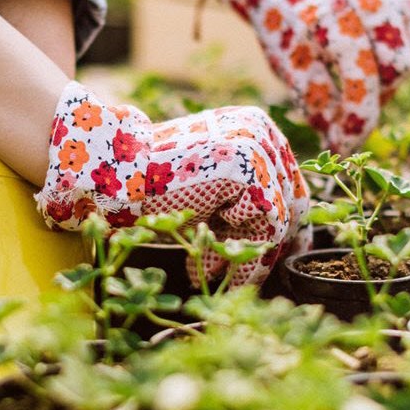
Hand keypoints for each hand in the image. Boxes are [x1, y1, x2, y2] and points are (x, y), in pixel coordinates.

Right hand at [36, 82, 308, 285]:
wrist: (119, 173)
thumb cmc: (158, 187)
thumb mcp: (212, 194)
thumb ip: (246, 207)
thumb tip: (283, 244)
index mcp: (257, 130)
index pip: (291, 186)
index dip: (288, 228)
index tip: (278, 259)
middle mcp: (262, 132)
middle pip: (288, 204)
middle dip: (265, 249)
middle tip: (243, 280)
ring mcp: (255, 145)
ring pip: (276, 218)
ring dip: (245, 256)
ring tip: (209, 273)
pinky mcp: (243, 165)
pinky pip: (261, 220)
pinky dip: (235, 248)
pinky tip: (204, 260)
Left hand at [199, 0, 409, 153]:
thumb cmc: (284, 20)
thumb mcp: (287, 60)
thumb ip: (316, 98)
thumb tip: (340, 143)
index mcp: (330, 12)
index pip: (361, 78)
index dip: (357, 119)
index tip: (345, 145)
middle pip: (395, 68)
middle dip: (376, 96)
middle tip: (351, 106)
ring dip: (394, 79)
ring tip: (365, 82)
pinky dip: (407, 58)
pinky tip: (378, 62)